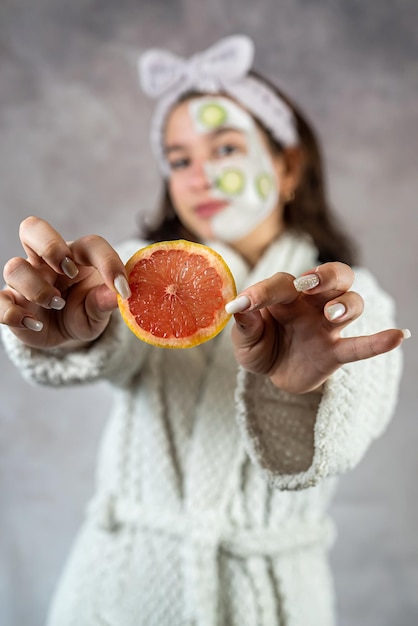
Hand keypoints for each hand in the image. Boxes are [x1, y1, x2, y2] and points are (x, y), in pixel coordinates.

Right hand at [0, 216, 130, 348]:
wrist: (65, 336)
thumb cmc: (84, 312)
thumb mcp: (99, 311)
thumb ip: (105, 302)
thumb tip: (120, 296)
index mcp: (75, 256)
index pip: (90, 245)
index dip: (107, 262)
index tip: (122, 288)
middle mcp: (46, 262)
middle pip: (33, 228)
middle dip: (50, 245)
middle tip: (69, 270)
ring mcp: (25, 281)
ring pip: (15, 267)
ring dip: (37, 288)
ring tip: (57, 304)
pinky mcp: (11, 302)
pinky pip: (0, 300)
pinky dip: (13, 313)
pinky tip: (35, 324)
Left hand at [226, 262, 407, 393]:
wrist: (273, 375)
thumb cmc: (259, 347)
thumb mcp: (244, 338)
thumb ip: (245, 323)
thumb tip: (237, 307)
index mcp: (285, 295)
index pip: (280, 284)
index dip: (262, 292)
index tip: (243, 305)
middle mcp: (311, 304)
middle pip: (333, 276)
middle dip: (326, 275)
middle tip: (309, 283)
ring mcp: (327, 326)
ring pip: (350, 302)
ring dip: (345, 304)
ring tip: (332, 315)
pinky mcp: (335, 351)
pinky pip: (360, 345)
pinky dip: (378, 342)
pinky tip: (399, 336)